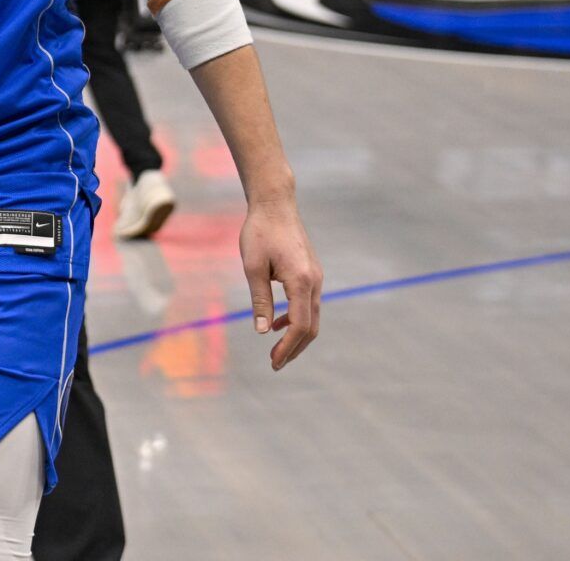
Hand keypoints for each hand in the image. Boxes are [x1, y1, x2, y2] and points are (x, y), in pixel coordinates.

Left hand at [239, 195, 321, 371]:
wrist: (275, 204)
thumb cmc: (260, 232)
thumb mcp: (253, 267)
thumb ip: (260, 300)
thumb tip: (263, 331)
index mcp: (301, 281)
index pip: (300, 325)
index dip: (288, 347)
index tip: (274, 362)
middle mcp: (315, 281)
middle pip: (311, 326)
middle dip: (294, 348)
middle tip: (275, 364)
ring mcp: (316, 277)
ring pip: (313, 317)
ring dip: (296, 336)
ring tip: (277, 351)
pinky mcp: (312, 273)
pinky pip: (309, 304)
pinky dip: (297, 319)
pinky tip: (277, 323)